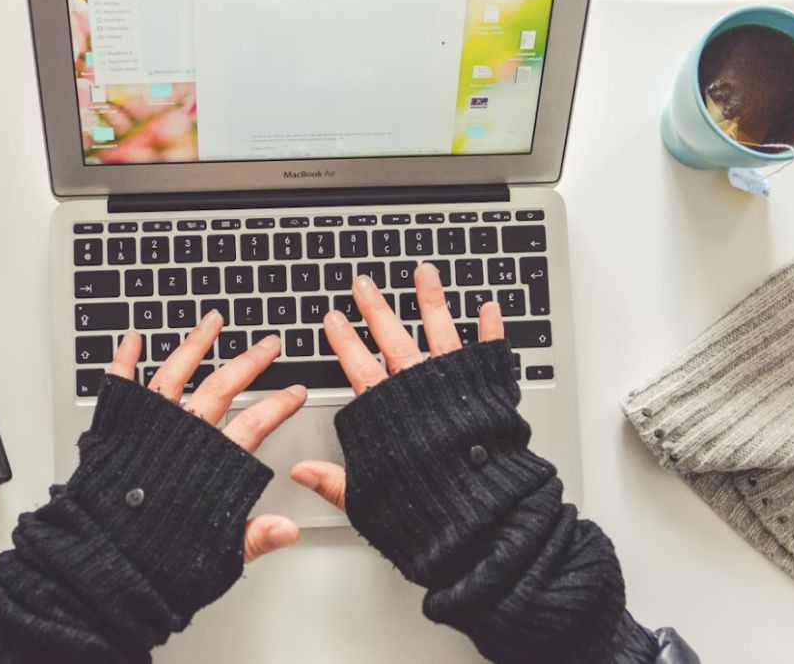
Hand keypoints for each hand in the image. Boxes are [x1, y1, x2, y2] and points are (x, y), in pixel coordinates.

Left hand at [106, 310, 306, 562]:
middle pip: (222, 387)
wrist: (102, 565)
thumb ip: (255, 536)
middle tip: (268, 345)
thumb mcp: (217, 556)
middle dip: (249, 362)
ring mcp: (148, 428)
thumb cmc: (153, 562)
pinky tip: (134, 338)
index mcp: (210, 465)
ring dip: (197, 344)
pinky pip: (121, 384)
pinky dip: (126, 358)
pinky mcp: (116, 428)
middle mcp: (181, 438)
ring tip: (212, 321)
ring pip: (177, 373)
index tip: (295, 391)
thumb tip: (289, 529)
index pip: (255, 424)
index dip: (279, 405)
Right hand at [290, 263, 504, 509]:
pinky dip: (491, 329)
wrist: (483, 519)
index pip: (357, 366)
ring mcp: (455, 387)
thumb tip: (302, 473)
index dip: (344, 341)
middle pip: (393, 338)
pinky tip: (488, 307)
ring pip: (440, 331)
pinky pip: (491, 354)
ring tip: (424, 272)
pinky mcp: (489, 393)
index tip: (334, 318)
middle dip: (376, 308)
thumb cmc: (429, 513)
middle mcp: (420, 391)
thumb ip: (335, 480)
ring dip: (431, 300)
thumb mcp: (368, 500)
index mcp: (388, 414)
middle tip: (365, 284)